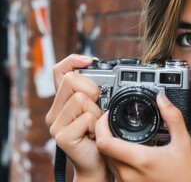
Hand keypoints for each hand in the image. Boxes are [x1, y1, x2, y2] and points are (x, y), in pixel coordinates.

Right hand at [45, 54, 110, 180]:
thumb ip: (94, 93)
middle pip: (71, 80)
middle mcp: (55, 112)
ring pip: (80, 98)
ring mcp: (56, 125)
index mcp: (63, 102)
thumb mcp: (99, 109)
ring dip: (96, 112)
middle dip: (92, 90)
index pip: (60, 71)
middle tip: (98, 109)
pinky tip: (94, 135)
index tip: (91, 61)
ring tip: (96, 126)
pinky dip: (97, 125)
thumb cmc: (101, 136)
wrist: (98, 165)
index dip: (74, 60)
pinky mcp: (62, 137)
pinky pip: (87, 117)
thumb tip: (99, 70)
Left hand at [95, 92, 190, 181]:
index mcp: (141, 160)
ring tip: (121, 136)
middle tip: (113, 122)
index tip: (109, 116)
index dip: (102, 126)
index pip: (104, 143)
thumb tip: (162, 99)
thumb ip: (172, 118)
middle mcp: (129, 175)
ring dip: (110, 148)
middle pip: (103, 151)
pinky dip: (117, 160)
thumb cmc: (189, 176)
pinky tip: (130, 153)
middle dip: (105, 134)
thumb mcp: (184, 143)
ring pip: (108, 162)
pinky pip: (116, 172)